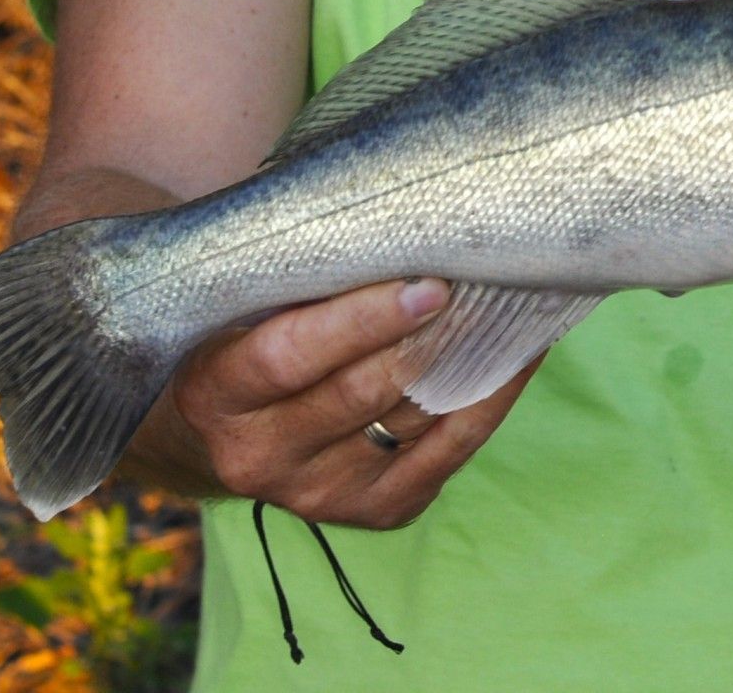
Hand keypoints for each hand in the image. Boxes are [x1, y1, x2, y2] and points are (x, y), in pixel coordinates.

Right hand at [163, 278, 536, 528]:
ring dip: (470, 362)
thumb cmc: (240, 343)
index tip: (427, 284)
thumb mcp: (238, 310)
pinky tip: (517, 357)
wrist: (220, 435)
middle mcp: (261, 456)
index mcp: (215, 396)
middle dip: (429, 337)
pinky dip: (488, 402)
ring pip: (412, 421)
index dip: (361, 321)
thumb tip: (389, 222)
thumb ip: (293, 280)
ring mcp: (319, 493)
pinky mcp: (374, 510)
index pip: (289, 356)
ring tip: (515, 306)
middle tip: (487, 284)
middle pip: (361, 392)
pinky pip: (448, 453)